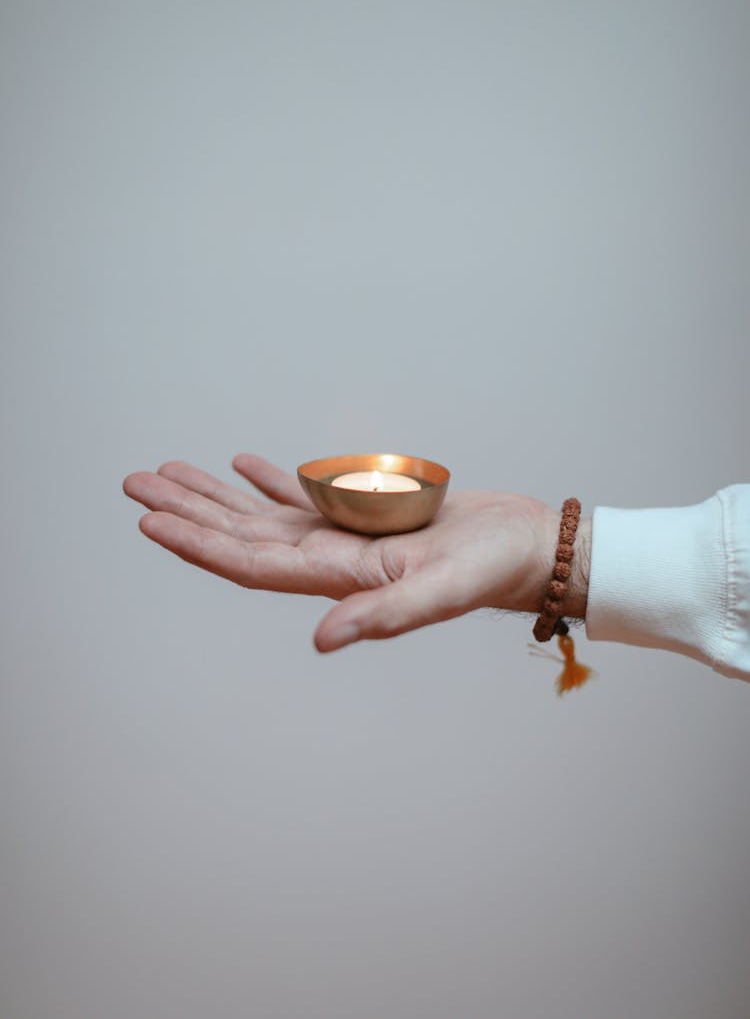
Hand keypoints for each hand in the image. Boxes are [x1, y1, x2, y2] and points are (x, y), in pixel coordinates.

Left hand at [123, 456, 589, 650]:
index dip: (198, 543)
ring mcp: (344, 538)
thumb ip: (383, 616)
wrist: (527, 549)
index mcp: (339, 578)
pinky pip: (305, 498)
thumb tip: (322, 639)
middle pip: (241, 536)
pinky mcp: (366, 517)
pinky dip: (270, 482)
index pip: (250, 563)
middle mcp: (329, 560)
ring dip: (214, 495)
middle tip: (134, 484)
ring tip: (168, 471)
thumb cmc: (494, 570)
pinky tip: (243, 464)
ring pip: (262, 515)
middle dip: (187, 510)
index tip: (149, 519)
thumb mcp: (443, 592)